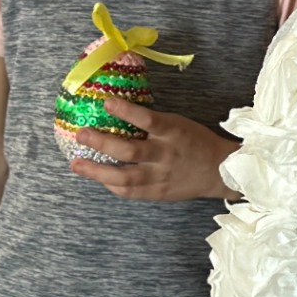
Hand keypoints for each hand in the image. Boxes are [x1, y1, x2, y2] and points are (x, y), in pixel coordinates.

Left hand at [69, 97, 236, 201]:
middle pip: (130, 151)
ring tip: (77, 164)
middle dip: (102, 143)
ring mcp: (161, 176)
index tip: (107, 103)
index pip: (148, 119)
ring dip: (97, 171)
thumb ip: (153, 124)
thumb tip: (118, 112)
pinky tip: (99, 179)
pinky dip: (112, 185)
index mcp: (173, 132)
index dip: (127, 112)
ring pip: (124, 177)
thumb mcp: (178, 124)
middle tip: (82, 135)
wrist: (219, 171)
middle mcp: (165, 154)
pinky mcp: (158, 193)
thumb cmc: (195, 141)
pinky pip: (130, 192)